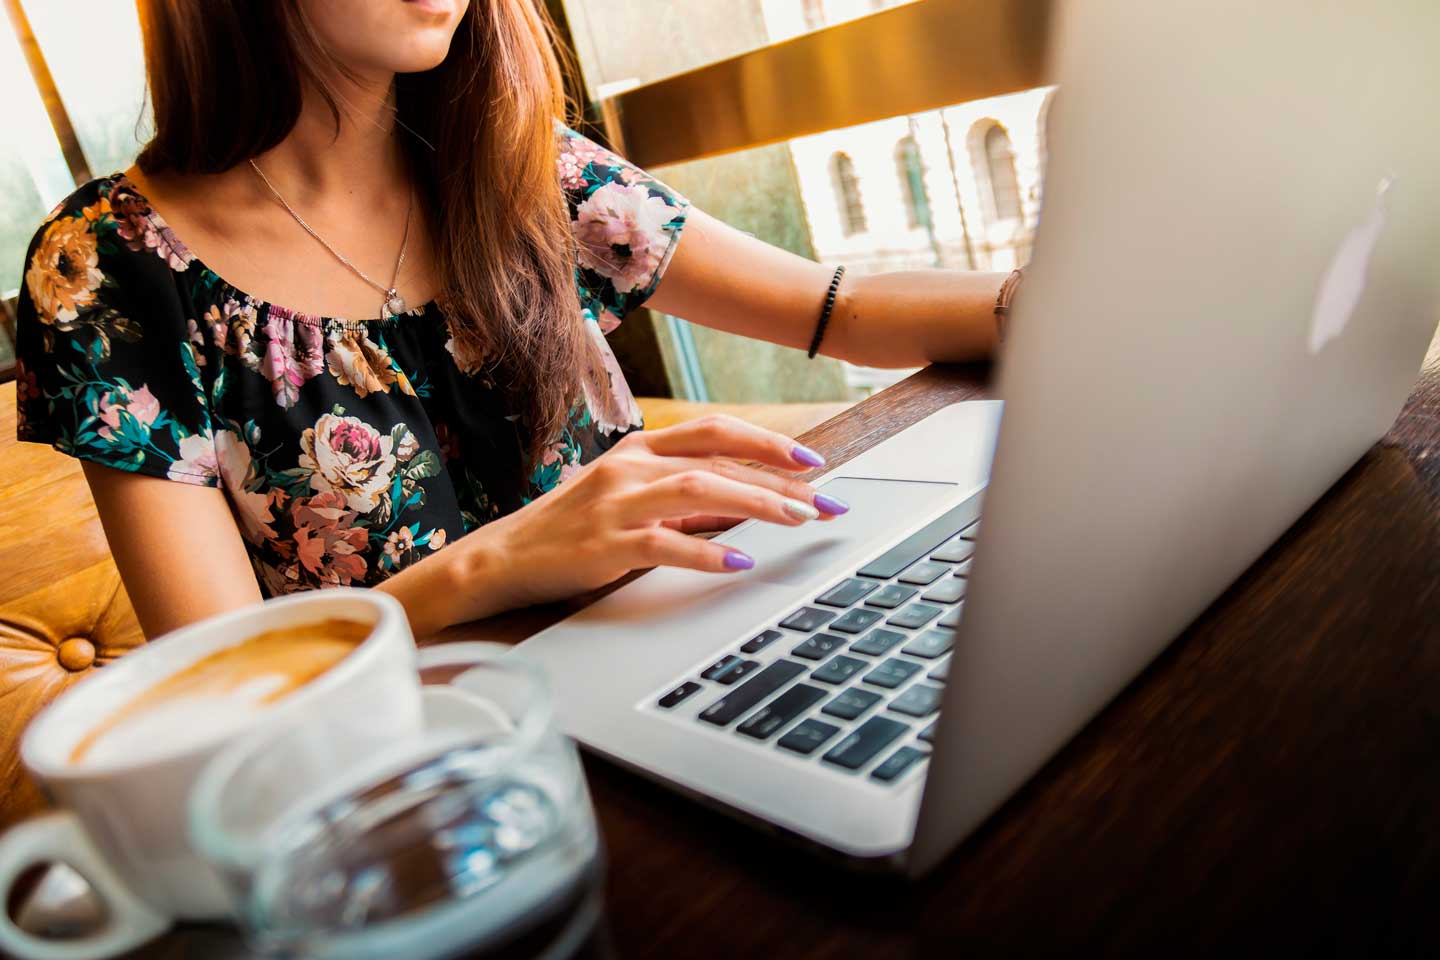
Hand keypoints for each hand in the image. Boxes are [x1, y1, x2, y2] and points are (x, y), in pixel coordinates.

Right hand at [425, 416, 849, 626]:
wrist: (503, 558)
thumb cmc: (572, 530)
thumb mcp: (629, 500)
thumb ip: (683, 498)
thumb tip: (747, 504)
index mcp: (639, 449)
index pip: (715, 431)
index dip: (766, 442)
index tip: (812, 461)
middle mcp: (630, 467)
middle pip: (718, 459)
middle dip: (779, 480)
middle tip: (824, 502)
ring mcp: (616, 503)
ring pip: (700, 490)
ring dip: (756, 504)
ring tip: (798, 521)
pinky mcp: (605, 544)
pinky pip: (666, 543)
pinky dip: (707, 550)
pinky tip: (738, 561)